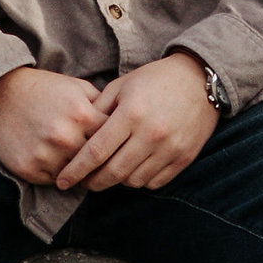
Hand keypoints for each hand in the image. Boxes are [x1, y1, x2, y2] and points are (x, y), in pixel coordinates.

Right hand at [0, 65, 108, 184]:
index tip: (119, 149)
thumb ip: (102, 105)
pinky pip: (53, 182)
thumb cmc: (43, 89)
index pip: (114, 141)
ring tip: (81, 166)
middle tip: (104, 165)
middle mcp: (66, 137)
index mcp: (83, 114)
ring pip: (76, 176)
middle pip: (97, 163)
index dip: (117, 146)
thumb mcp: (77, 87)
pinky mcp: (28, 168)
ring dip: (80, 173)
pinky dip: (57, 176)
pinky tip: (57, 164)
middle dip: (101, 163)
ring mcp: (46, 155)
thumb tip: (124, 123)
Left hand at [53, 52, 219, 194]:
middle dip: (92, 182)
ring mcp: (170, 148)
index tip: (62, 180)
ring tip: (110, 171)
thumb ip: (99, 109)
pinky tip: (133, 169)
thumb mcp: (123, 85)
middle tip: (83, 182)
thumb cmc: (155, 79)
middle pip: (113, 172)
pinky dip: (140, 181)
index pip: (96, 151)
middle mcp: (151, 134)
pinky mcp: (183, 158)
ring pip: (133, 181)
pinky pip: (154, 182)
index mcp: (131, 113)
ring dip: (117, 181)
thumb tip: (77, 134)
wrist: (200, 79)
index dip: (76, 170)